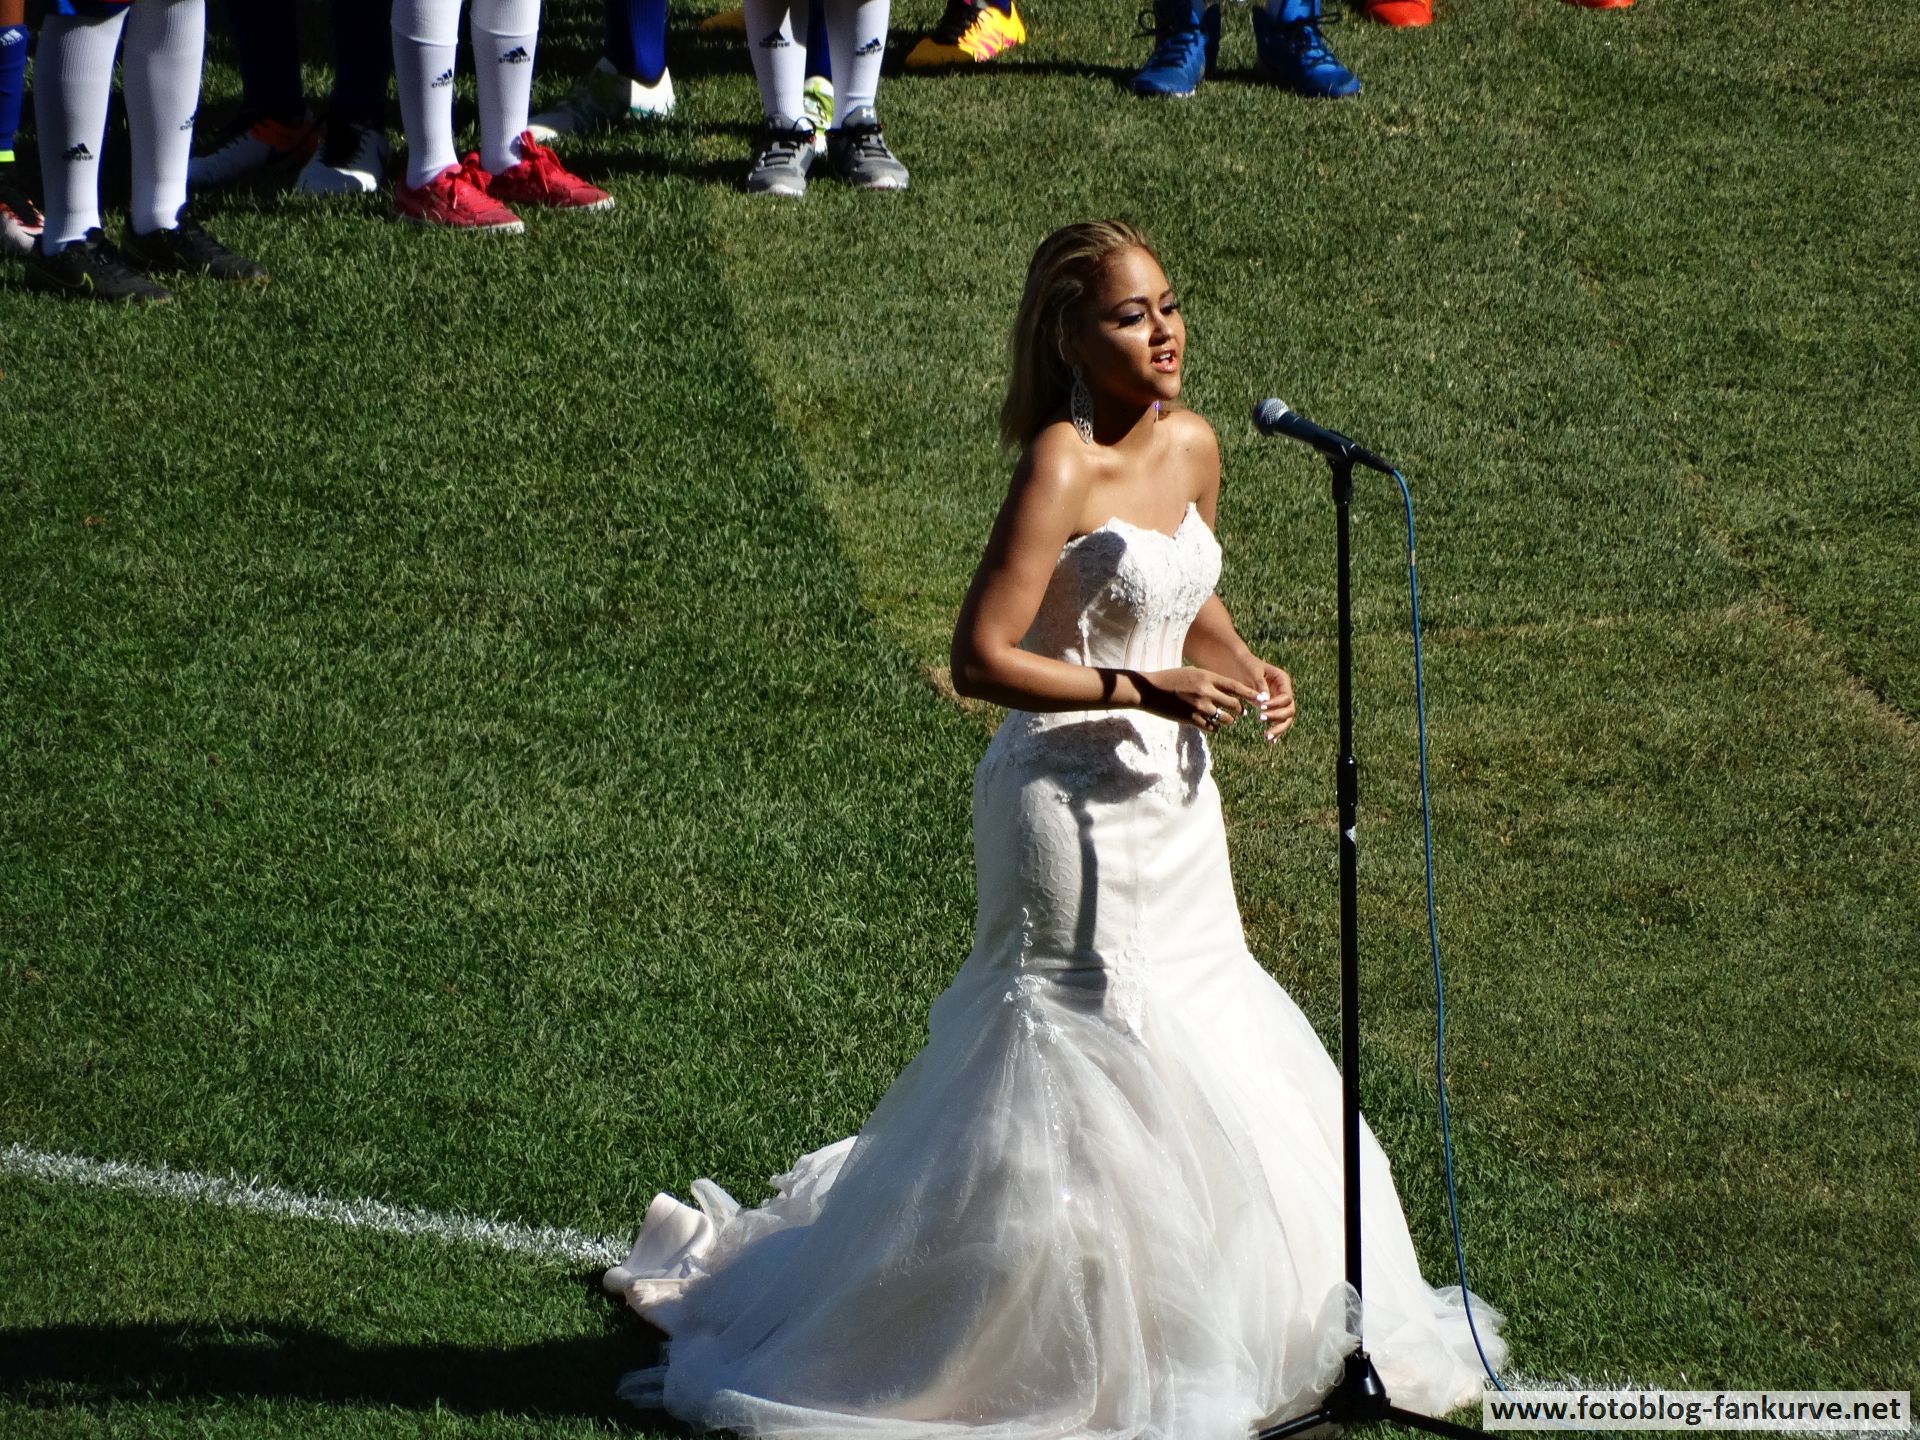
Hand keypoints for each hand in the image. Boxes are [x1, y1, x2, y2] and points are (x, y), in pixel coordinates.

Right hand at [1133, 667, 1260, 732]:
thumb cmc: (1170, 679)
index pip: (1235, 686)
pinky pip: (1212, 728)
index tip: (1261, 698)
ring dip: (1228, 720)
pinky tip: (1210, 724)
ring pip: (1226, 719)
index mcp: (1207, 677)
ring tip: (1223, 719)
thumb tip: (1227, 689)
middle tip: (1238, 711)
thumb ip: (1209, 680)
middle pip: (1234, 704)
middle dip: (1239, 710)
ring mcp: (1199, 707)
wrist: (1148, 690)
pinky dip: (1214, 727)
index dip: (1250, 693)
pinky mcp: (1191, 719)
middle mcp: (1206, 691)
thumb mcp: (1192, 673)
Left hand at [1244, 659, 1295, 742]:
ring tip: (1266, 737)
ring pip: (1286, 718)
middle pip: (1289, 709)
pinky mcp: (1273, 708)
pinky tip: (1272, 741)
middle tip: (1261, 720)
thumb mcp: (1253, 673)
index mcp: (1283, 680)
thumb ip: (1260, 686)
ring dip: (1278, 728)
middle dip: (1277, 717)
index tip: (1261, 709)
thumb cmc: (1246, 665)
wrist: (1239, 664)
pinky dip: (1276, 730)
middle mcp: (1284, 691)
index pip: (1286, 697)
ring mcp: (1280, 701)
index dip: (1276, 705)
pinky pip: (1278, 721)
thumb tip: (1265, 700)